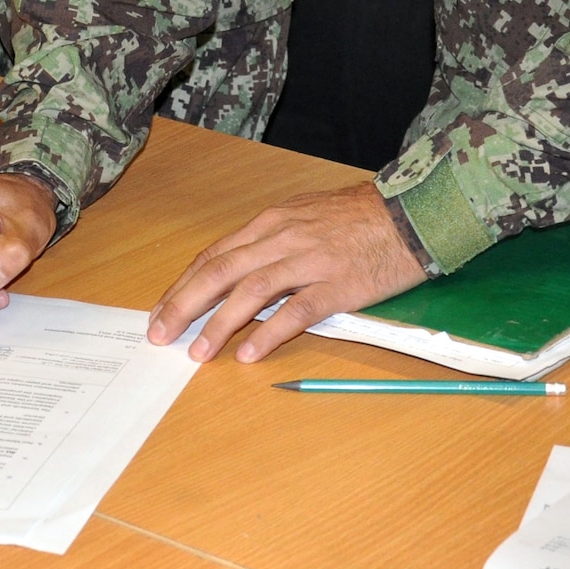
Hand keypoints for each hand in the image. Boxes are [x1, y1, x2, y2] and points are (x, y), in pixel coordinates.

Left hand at [146, 182, 428, 362]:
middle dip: (183, 304)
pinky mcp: (337, 285)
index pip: (214, 255)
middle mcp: (281, 238)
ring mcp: (309, 261)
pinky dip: (268, 333)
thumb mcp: (304, 216)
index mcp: (270, 223)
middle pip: (220, 271)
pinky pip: (296, 311)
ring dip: (218, 324)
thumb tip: (237, 269)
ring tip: (197, 352)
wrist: (409, 214)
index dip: (183, 285)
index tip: (161, 310)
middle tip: (160, 334)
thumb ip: (270, 241)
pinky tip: (249, 354)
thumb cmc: (357, 217)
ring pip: (250, 292)